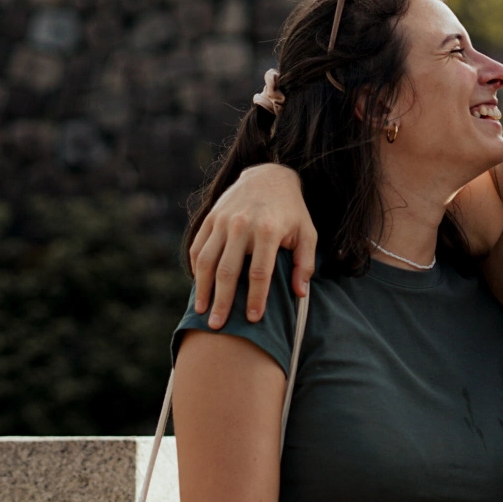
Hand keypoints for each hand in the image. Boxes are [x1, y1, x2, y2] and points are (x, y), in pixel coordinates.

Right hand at [189, 163, 317, 326]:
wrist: (269, 176)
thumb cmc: (292, 211)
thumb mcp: (307, 233)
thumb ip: (304, 263)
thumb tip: (299, 293)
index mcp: (268, 230)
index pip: (259, 273)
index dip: (256, 298)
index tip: (253, 319)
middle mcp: (242, 225)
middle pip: (227, 271)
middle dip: (222, 302)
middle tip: (218, 326)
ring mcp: (223, 220)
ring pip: (206, 260)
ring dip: (202, 289)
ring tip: (202, 311)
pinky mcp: (210, 217)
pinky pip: (197, 247)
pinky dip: (195, 268)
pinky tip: (198, 286)